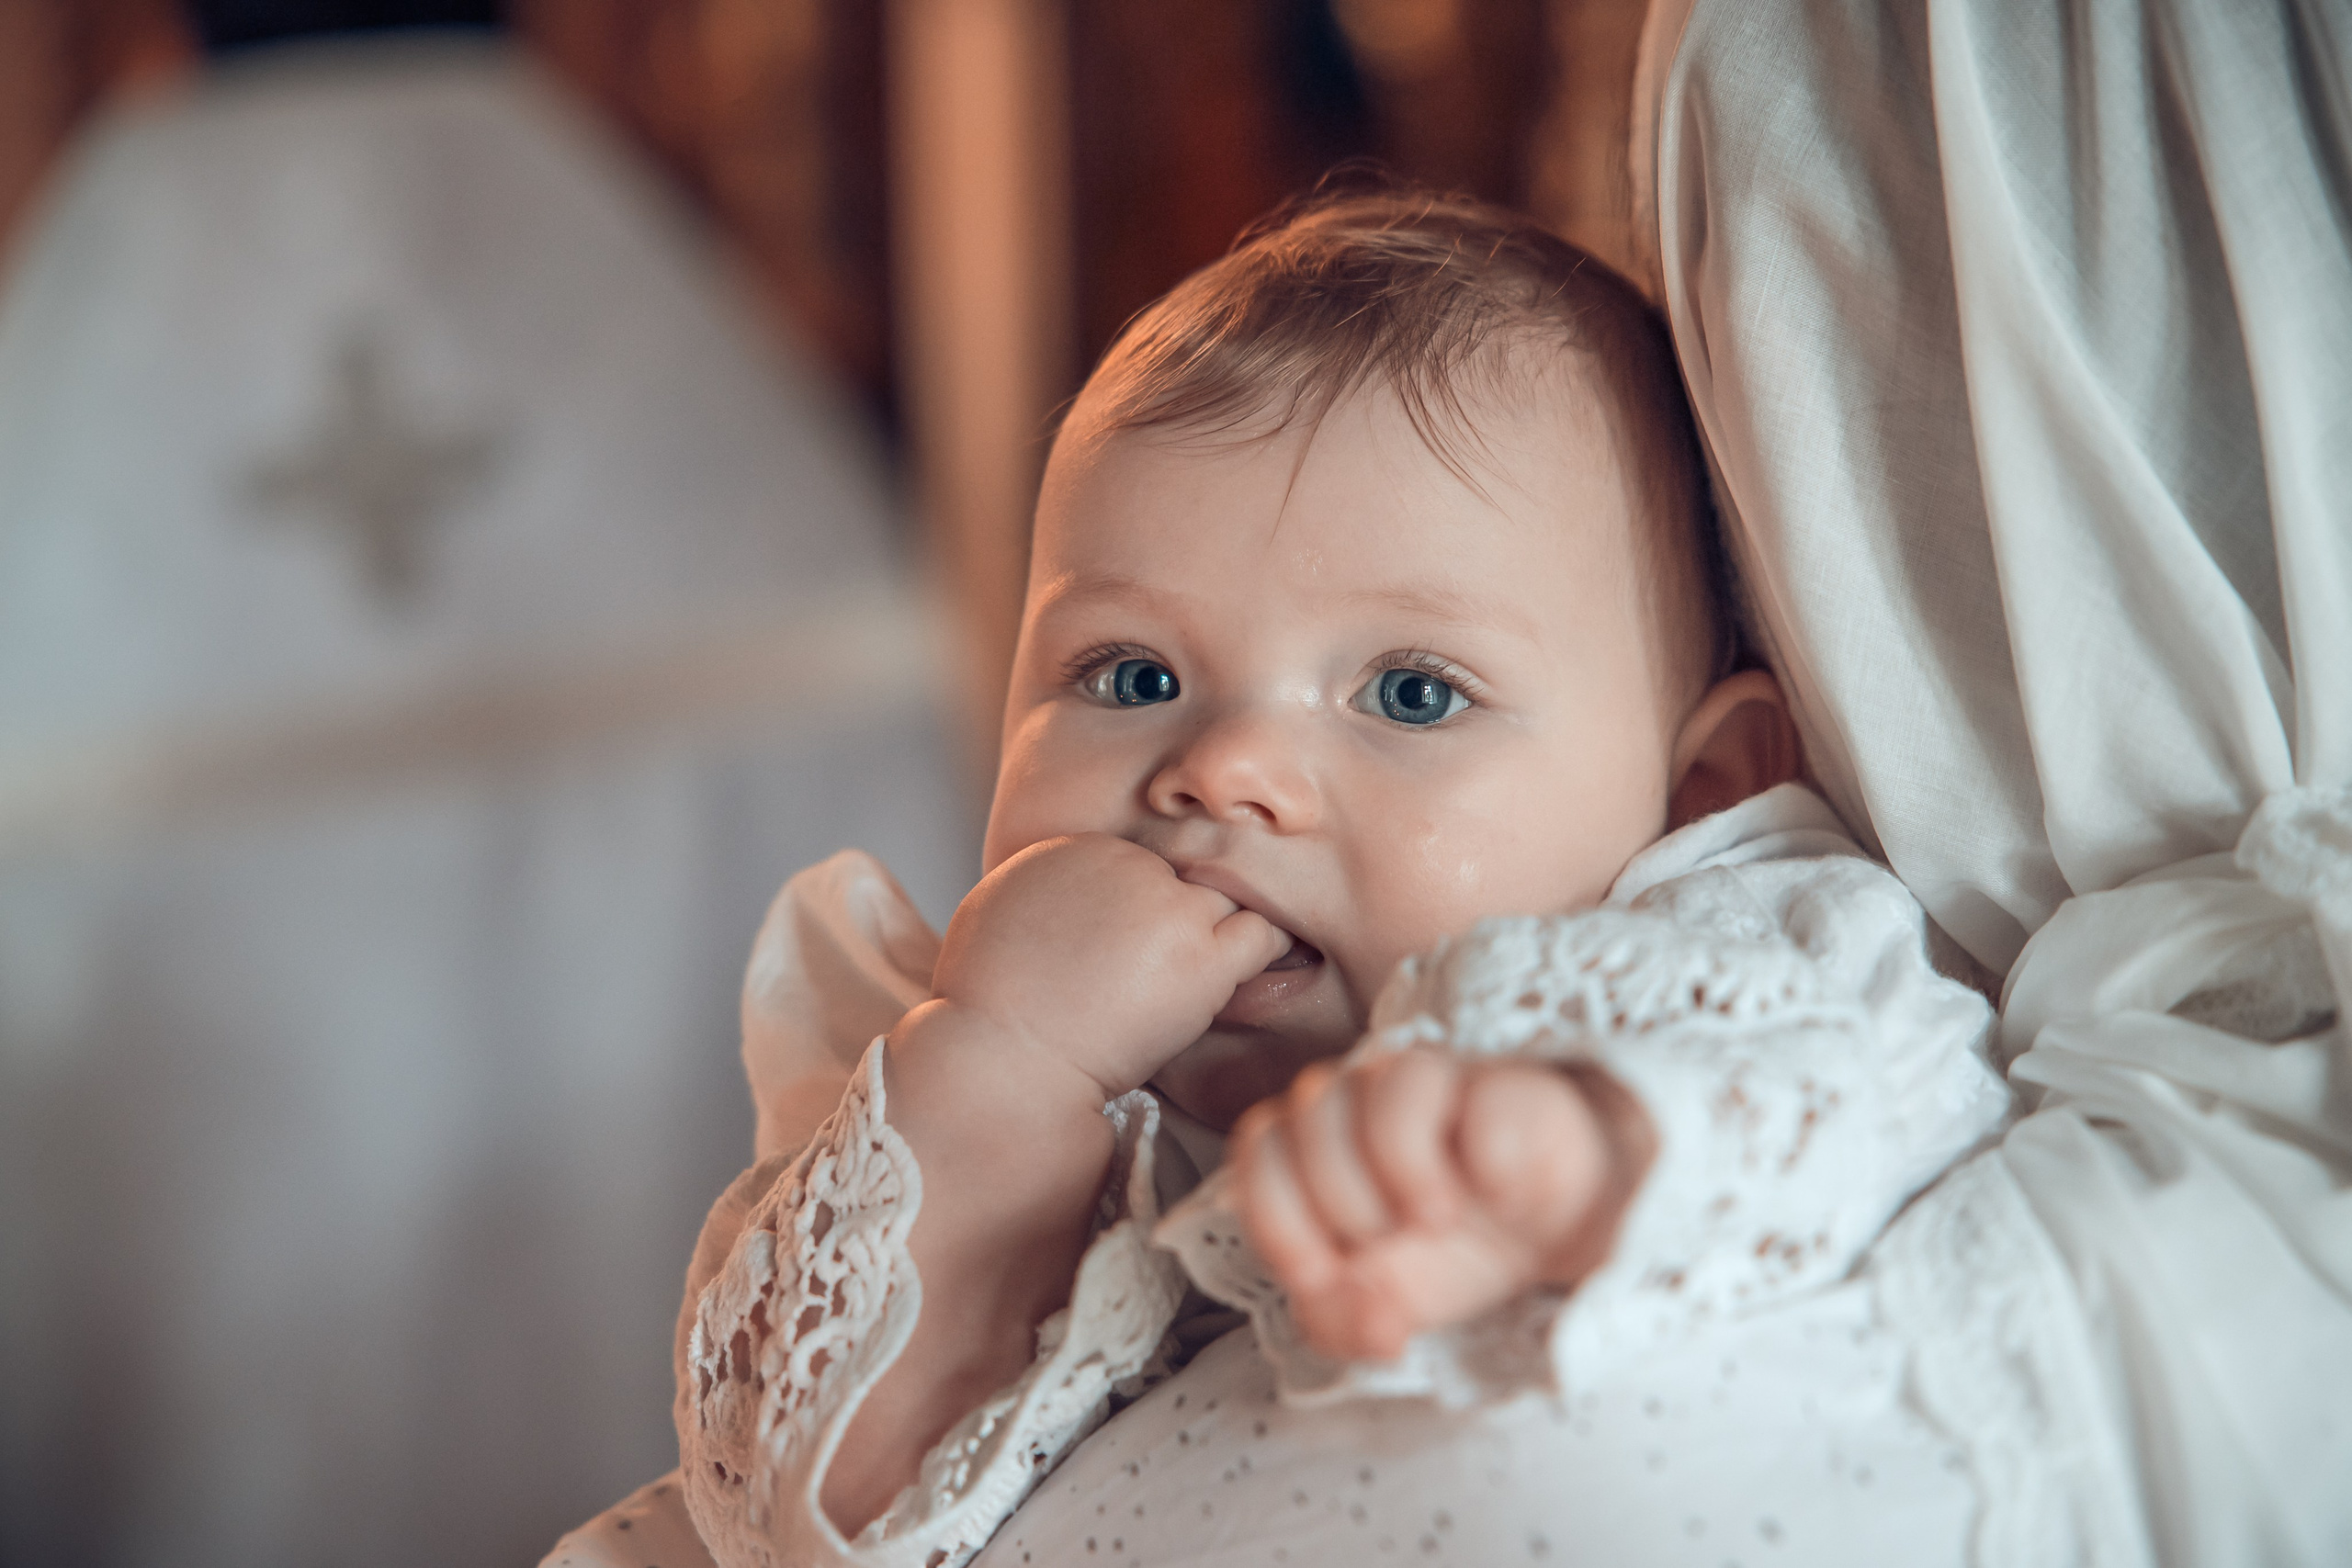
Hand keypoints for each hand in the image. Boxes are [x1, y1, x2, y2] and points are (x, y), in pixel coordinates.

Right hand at [925, 833, 1289, 1099]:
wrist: (1003, 1058)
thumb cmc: (986, 1006)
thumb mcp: (994, 911)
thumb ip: (1040, 887)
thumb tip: (1061, 898)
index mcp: (1077, 848)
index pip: (1141, 862)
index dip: (1147, 904)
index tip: (1144, 940)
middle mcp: (1128, 864)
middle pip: (1185, 875)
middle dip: (1185, 914)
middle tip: (1184, 956)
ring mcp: (1169, 908)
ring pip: (1227, 899)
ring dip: (1227, 930)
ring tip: (1223, 965)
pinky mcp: (1202, 956)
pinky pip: (1262, 936)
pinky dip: (1266, 951)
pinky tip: (1255, 974)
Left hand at [1229, 1048, 1654, 1361]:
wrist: (1549, 1236)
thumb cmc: (1446, 1254)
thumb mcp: (1380, 1307)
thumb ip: (1342, 1322)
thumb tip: (1373, 1327)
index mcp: (1313, 1145)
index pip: (1260, 1150)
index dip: (1278, 1215)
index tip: (1317, 1275)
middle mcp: (1363, 1099)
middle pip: (1310, 1116)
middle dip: (1338, 1202)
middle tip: (1383, 1243)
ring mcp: (1438, 1084)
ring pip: (1389, 1085)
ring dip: (1405, 1169)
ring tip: (1437, 1220)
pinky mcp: (1508, 1089)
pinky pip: (1484, 1104)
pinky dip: (1487, 1164)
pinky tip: (1500, 1199)